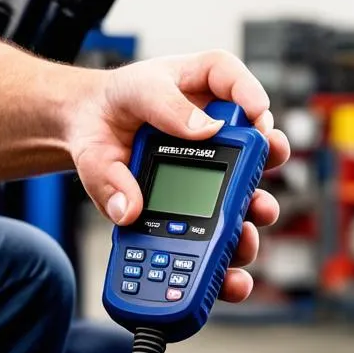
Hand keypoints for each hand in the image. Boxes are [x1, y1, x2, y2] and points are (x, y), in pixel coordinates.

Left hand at [70, 50, 290, 302]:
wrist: (87, 129)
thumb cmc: (111, 104)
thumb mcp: (127, 98)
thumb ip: (145, 131)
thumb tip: (163, 169)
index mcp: (198, 88)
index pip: (228, 77)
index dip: (249, 94)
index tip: (257, 115)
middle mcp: (215, 131)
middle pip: (255, 148)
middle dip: (266, 169)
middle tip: (262, 180)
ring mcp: (210, 170)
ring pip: (243, 198)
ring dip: (249, 221)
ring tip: (244, 236)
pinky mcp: (195, 205)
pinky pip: (216, 232)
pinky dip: (223, 256)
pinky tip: (225, 275)